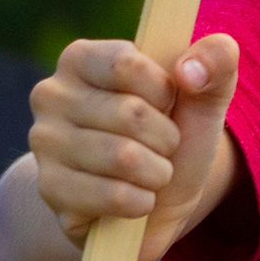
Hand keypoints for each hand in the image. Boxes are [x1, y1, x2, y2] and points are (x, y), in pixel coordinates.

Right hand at [27, 32, 238, 259]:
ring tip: (150, 172)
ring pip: (123, 157)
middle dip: (166, 139)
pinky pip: (113, 196)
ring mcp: (43, 144)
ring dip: (157, 172)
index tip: (166, 103)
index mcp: (81, 58)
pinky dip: (142, 202)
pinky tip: (136, 199)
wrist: (150, 202)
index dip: (164, 91)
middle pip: (130, 113)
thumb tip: (191, 71)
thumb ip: (216, 60)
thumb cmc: (172, 135)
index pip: (127, 64)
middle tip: (161, 147)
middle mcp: (51, 95)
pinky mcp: (49, 190)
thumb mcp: (205, 94)